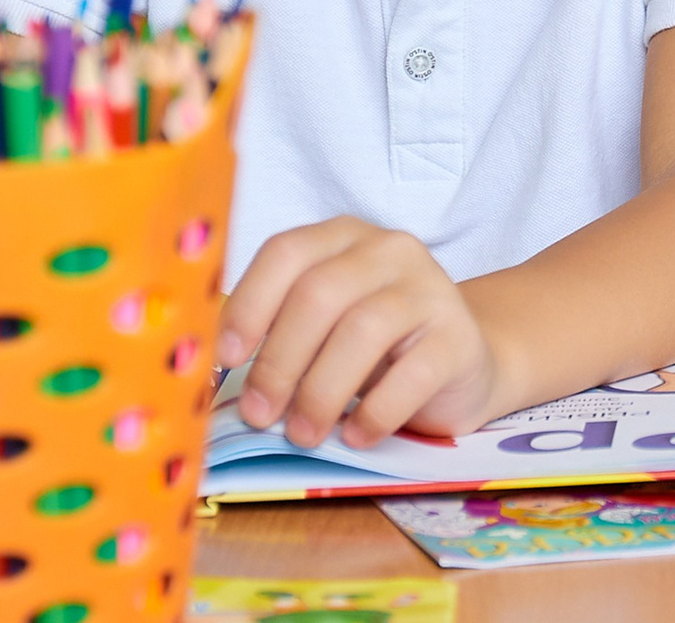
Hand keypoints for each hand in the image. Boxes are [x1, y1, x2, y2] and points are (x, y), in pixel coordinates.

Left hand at [217, 217, 503, 444]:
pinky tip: (357, 436)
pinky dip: (375, 411)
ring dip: (321, 391)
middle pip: (319, 294)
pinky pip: (412, 373)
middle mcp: (388, 250)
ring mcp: (431, 289)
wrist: (463, 361)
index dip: (249, 305)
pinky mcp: (459, 337)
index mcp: (343, 238)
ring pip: (362, 330)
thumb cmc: (376, 349)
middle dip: (279, 360)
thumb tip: (210, 377)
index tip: (225, 360)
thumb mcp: (324, 328)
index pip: (286, 253)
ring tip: (304, 434)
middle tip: (259, 415)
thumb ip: (278, 334)